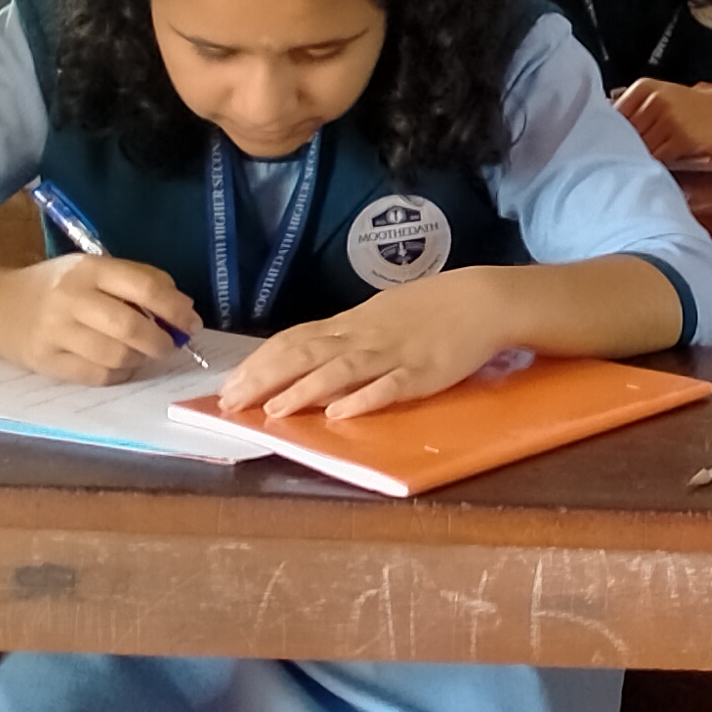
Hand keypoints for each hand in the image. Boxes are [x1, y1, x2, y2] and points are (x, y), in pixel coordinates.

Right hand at [0, 253, 200, 384]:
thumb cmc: (58, 286)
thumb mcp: (95, 269)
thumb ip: (140, 281)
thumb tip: (184, 308)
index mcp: (89, 269)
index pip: (144, 288)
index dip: (175, 309)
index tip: (191, 323)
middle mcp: (71, 299)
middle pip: (131, 328)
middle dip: (162, 342)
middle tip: (172, 345)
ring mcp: (56, 333)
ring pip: (117, 356)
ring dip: (142, 359)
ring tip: (144, 353)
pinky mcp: (47, 362)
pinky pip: (97, 376)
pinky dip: (120, 374)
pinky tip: (122, 365)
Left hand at [217, 273, 513, 420]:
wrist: (483, 299)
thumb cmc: (431, 307)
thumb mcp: (379, 315)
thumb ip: (345, 336)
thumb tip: (305, 354)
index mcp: (351, 324)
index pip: (294, 340)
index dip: (259, 363)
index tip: (228, 384)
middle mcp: (363, 337)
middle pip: (306, 355)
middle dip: (265, 380)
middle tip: (230, 403)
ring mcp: (392, 354)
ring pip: (340, 371)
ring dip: (304, 391)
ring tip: (273, 410)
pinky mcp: (423, 372)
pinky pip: (389, 386)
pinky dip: (363, 399)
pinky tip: (340, 413)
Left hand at [613, 75, 711, 163]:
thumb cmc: (697, 107)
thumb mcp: (664, 96)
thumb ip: (637, 109)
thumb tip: (605, 130)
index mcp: (645, 87)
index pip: (613, 114)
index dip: (606, 132)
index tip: (602, 144)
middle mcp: (655, 100)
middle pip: (624, 131)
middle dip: (620, 146)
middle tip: (614, 160)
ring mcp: (669, 119)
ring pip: (639, 145)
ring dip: (636, 157)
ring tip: (634, 165)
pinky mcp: (681, 138)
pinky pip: (658, 156)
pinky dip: (653, 163)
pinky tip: (654, 165)